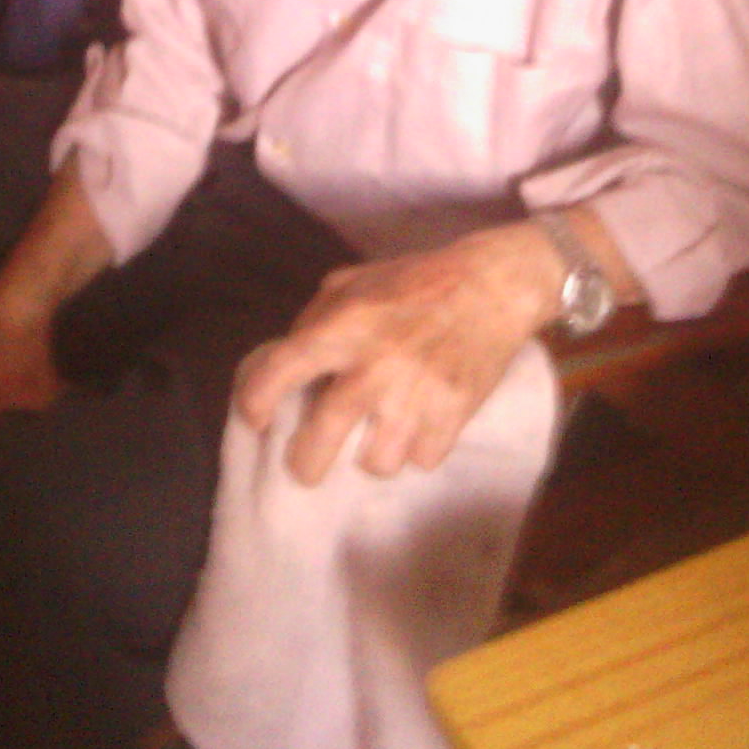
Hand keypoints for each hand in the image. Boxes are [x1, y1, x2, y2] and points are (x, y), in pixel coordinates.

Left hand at [233, 224, 563, 485]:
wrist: (493, 285)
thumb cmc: (417, 281)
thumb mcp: (356, 281)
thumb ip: (317, 318)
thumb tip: (286, 363)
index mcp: (346, 325)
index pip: (282, 370)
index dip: (256, 401)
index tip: (256, 419)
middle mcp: (376, 365)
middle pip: (322, 438)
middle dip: (304, 464)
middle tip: (305, 467)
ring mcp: (417, 395)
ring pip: (377, 463)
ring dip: (372, 455)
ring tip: (377, 437)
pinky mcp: (455, 414)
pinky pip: (421, 460)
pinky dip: (416, 450)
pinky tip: (417, 427)